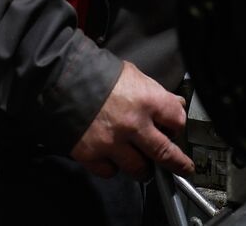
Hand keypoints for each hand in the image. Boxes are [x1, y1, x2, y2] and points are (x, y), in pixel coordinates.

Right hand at [71, 61, 194, 179]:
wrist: (62, 80)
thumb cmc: (99, 74)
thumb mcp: (134, 75)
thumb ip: (154, 92)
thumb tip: (173, 104)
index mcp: (148, 100)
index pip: (177, 121)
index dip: (177, 125)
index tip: (174, 130)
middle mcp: (134, 125)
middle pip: (165, 153)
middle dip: (177, 163)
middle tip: (183, 168)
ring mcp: (113, 143)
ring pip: (139, 169)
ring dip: (143, 168)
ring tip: (143, 165)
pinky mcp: (92, 155)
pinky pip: (110, 171)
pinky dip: (113, 167)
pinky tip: (112, 157)